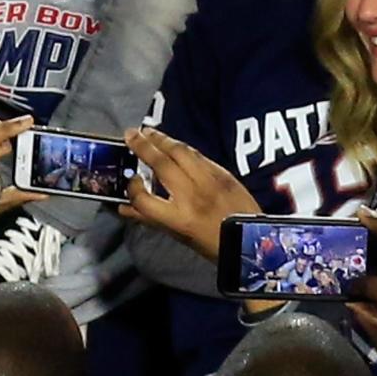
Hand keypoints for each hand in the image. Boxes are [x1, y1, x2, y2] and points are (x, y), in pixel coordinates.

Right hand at [120, 126, 260, 260]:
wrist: (252, 239)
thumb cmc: (212, 243)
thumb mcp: (179, 236)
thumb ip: (151, 219)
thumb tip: (124, 207)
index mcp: (179, 219)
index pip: (144, 200)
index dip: (133, 189)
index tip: (131, 180)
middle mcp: (193, 196)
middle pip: (162, 164)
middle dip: (143, 146)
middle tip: (130, 134)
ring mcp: (210, 181)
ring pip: (181, 152)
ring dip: (162, 139)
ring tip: (148, 132)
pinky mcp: (223, 173)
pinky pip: (198, 155)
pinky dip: (182, 147)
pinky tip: (172, 143)